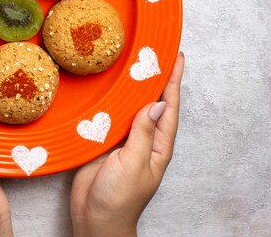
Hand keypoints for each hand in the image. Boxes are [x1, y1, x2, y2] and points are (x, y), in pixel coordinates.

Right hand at [70, 52, 184, 236]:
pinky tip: (106, 87)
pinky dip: (109, 101)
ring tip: (132, 62)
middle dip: (155, 78)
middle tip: (154, 51)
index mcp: (158, 146)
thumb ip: (143, 134)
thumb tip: (156, 104)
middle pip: (150, 102)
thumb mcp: (134, 164)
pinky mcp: (103, 143)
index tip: (176, 58)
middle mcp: (143, 140)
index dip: (173, 82)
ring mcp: (123, 142)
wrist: (94, 221)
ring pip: (129, 107)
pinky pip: (109, 117)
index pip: (169, 107)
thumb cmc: (119, 200)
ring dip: (131, 87)